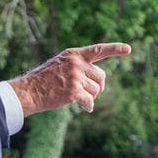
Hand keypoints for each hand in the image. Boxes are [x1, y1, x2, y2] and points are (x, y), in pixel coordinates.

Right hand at [9, 42, 131, 115]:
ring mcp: (75, 77)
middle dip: (97, 87)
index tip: (128, 49)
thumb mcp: (60, 65)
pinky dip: (88, 106)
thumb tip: (98, 82)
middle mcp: (76, 63)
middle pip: (101, 77)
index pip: (98, 50)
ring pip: (96, 90)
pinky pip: (90, 101)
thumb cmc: (43, 80)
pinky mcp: (74, 91)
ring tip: (75, 97)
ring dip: (90, 97)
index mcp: (73, 54)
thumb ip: (77, 66)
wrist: (29, 91)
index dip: (114, 49)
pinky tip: (85, 108)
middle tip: (87, 93)